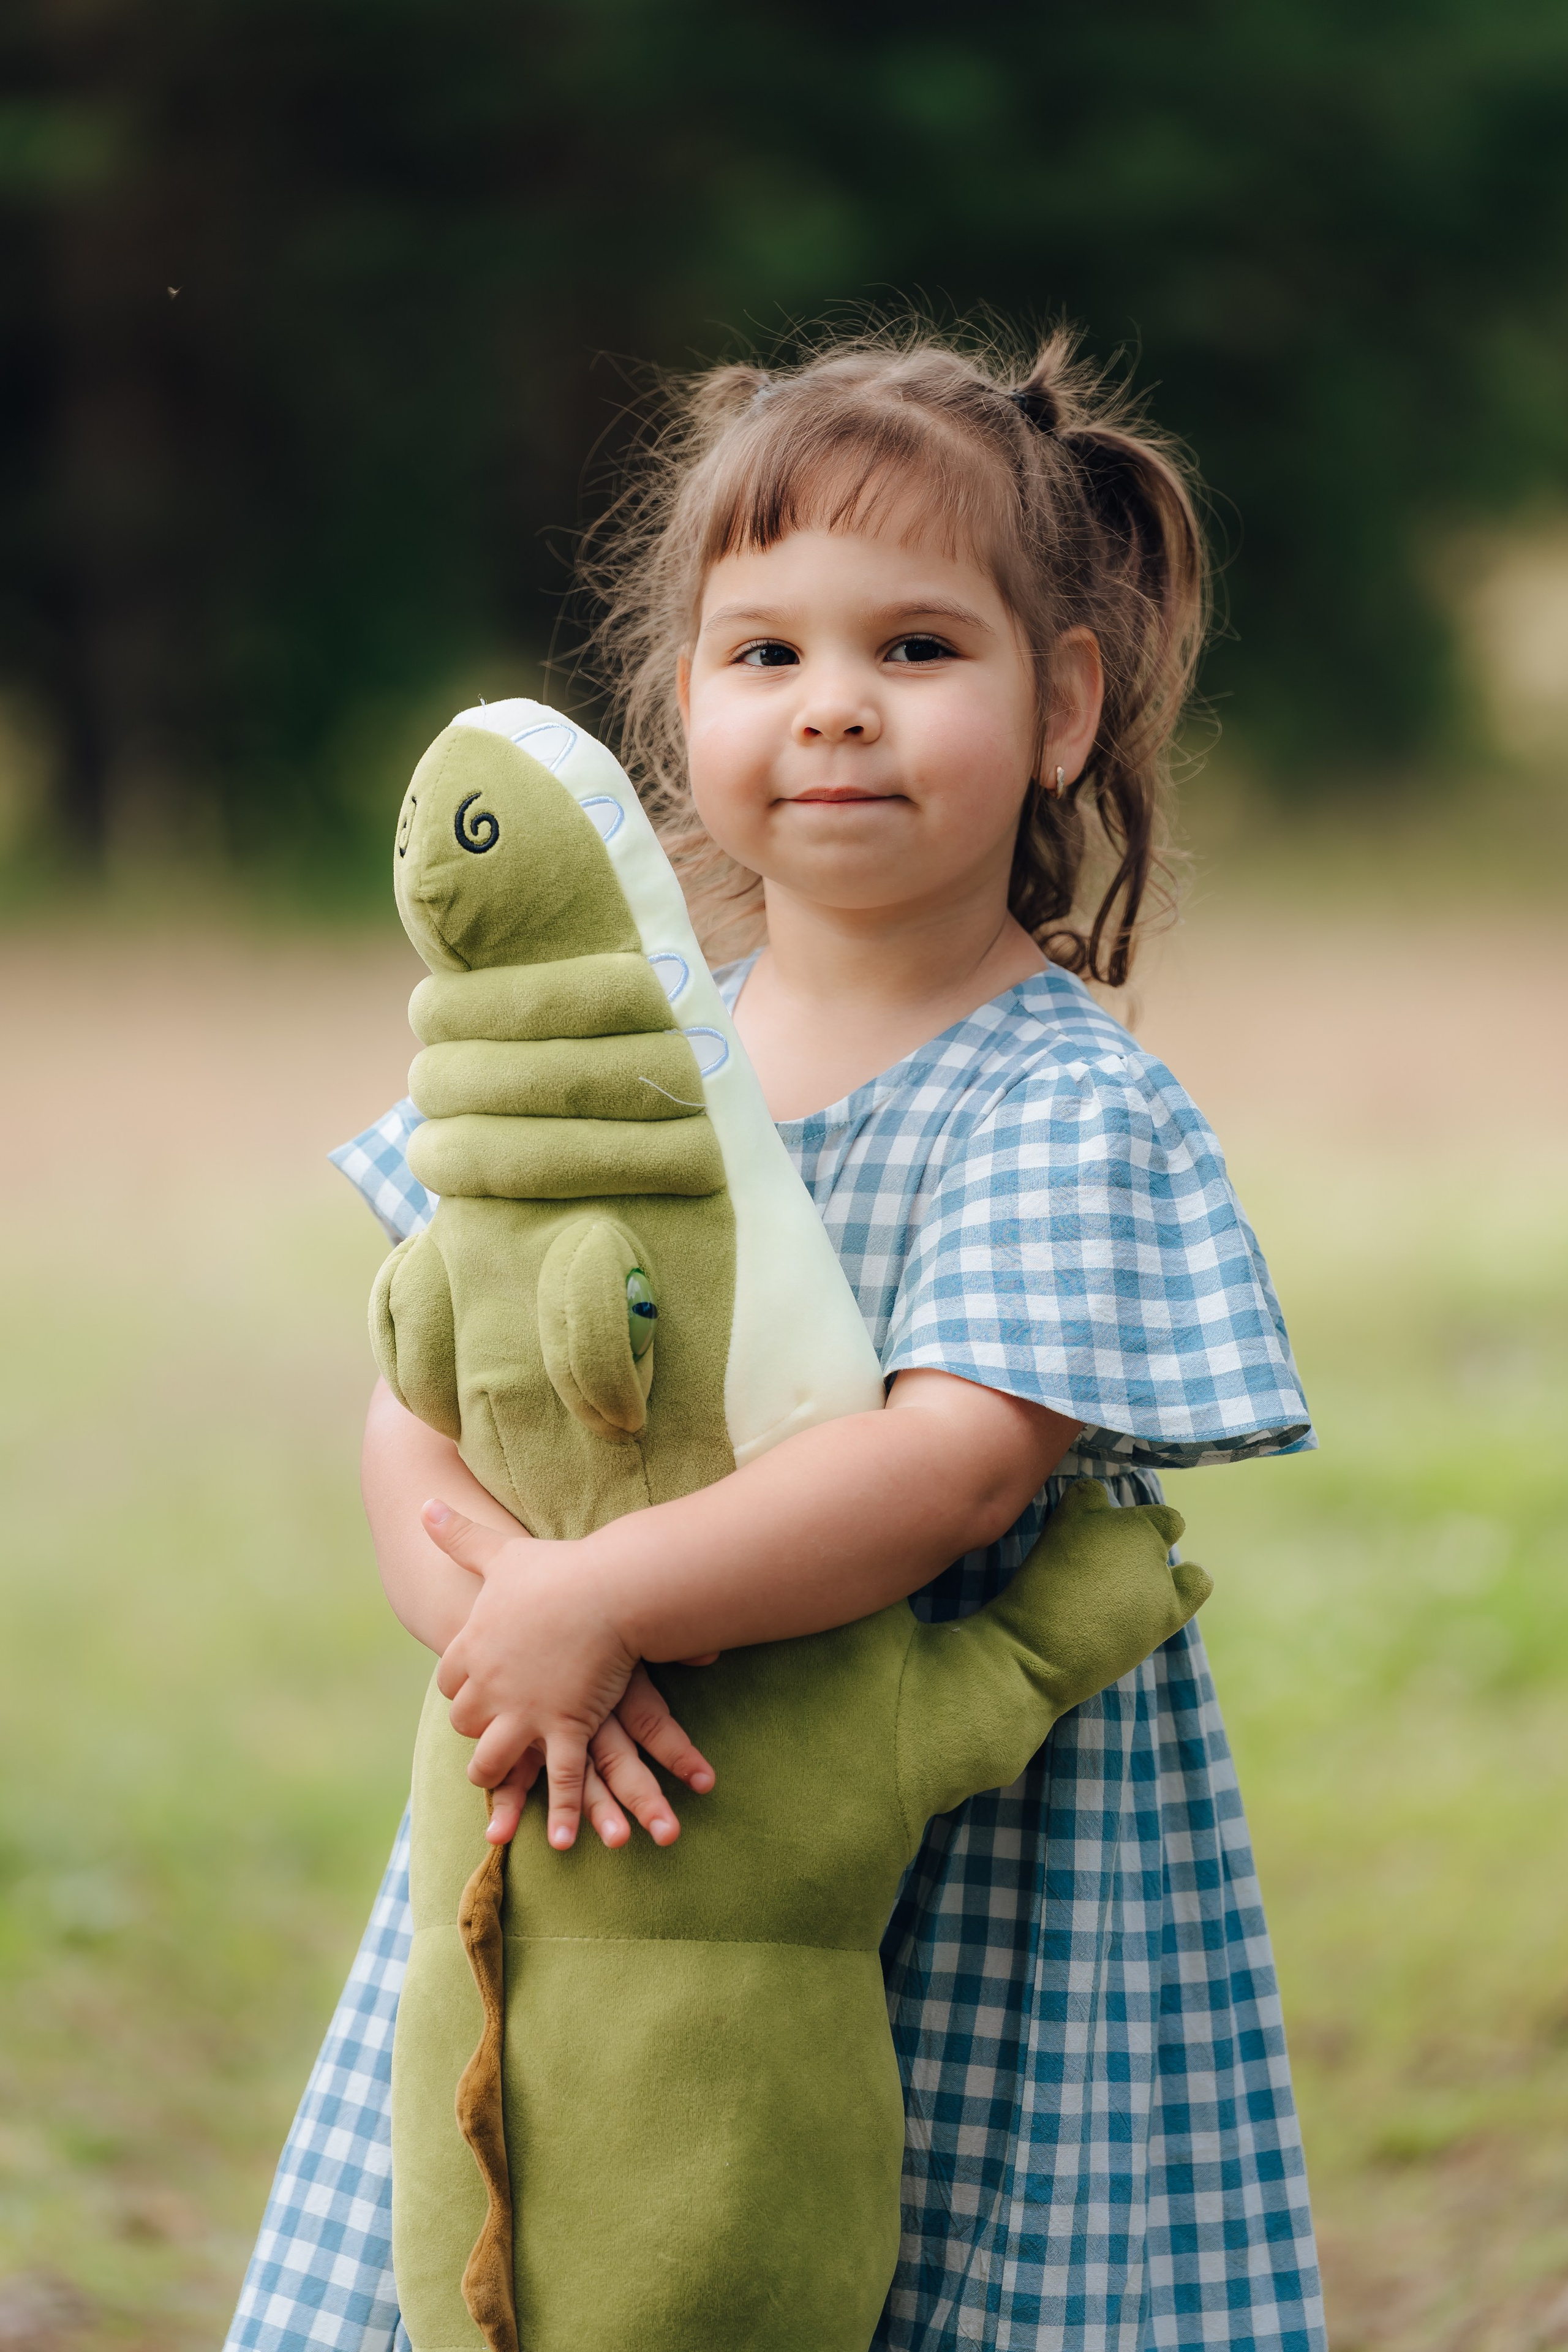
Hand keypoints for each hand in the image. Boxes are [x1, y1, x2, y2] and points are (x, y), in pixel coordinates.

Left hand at [424, 1502, 714, 1852]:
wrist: (605, 1590)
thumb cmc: (557, 1569)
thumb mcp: (498, 1552)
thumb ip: (458, 1535)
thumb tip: (422, 1506)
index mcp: (470, 1649)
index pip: (449, 1682)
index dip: (460, 1688)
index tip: (468, 1694)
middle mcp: (488, 1688)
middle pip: (466, 1724)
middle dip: (476, 1735)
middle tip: (484, 1747)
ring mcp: (524, 1714)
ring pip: (497, 1759)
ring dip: (500, 1781)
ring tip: (501, 1799)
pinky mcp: (563, 1730)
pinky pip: (557, 1781)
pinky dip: (558, 1814)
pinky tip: (558, 1841)